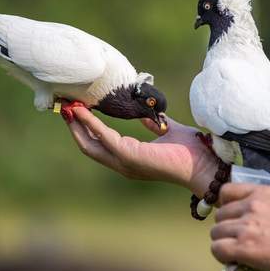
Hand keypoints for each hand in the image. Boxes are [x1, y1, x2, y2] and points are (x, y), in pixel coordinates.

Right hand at [64, 107, 217, 196]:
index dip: (85, 127)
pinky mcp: (130, 157)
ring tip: (68, 106)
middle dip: (74, 126)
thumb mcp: (166, 130)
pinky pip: (105, 138)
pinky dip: (92, 124)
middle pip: (88, 145)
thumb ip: (153, 124)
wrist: (205, 164)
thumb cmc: (190, 151)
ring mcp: (125, 162)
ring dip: (77, 125)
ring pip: (90, 144)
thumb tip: (144, 114)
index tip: (76, 108)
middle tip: (64, 106)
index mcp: (129, 157)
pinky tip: (83, 111)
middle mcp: (123, 163)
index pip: (99, 143)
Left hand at [210, 183, 269, 270]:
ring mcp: (246, 227)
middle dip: (225, 226)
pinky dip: (221, 254)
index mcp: (261, 192)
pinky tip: (230, 258)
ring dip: (222, 241)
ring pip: (216, 232)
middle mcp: (250, 206)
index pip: (226, 191)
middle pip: (219, 215)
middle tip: (235, 237)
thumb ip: (265, 203)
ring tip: (233, 249)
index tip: (230, 214)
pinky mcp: (244, 247)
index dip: (224, 204)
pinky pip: (218, 248)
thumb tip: (249, 212)